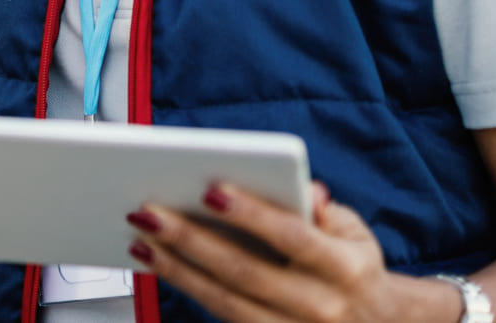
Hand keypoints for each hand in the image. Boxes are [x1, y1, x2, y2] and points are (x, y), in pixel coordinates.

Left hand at [127, 182, 464, 322]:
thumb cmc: (351, 266)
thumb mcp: (354, 232)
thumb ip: (325, 208)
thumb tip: (304, 186)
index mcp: (345, 269)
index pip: (294, 237)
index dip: (253, 214)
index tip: (210, 190)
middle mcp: (321, 306)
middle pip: (245, 272)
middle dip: (192, 240)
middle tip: (148, 211)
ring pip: (225, 302)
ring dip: (177, 269)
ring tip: (141, 239)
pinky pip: (222, 317)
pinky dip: (187, 288)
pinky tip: (159, 264)